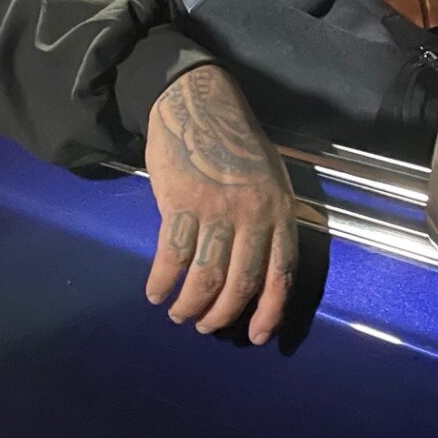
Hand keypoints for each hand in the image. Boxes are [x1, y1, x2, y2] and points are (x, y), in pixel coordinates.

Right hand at [143, 65, 297, 345]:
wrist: (198, 102)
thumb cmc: (234, 142)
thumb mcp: (270, 178)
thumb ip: (270, 220)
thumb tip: (261, 271)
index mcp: (280, 210)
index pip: (281, 273)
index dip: (270, 311)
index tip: (256, 336)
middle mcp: (254, 214)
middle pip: (242, 282)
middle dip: (222, 314)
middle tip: (206, 325)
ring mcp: (218, 208)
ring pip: (206, 276)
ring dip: (190, 304)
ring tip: (179, 314)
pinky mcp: (181, 202)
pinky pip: (173, 255)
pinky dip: (163, 280)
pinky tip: (156, 292)